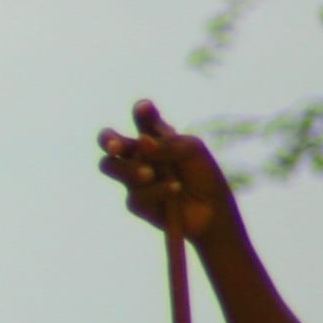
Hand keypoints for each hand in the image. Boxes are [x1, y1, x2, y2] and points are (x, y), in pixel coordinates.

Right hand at [96, 99, 243, 248]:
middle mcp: (138, 154)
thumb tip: (140, 143)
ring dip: (128, 169)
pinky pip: (135, 194)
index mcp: (154, 137)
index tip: (145, 108)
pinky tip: (175, 189)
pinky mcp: (136, 203)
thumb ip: (166, 144)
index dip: (141, 111)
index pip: (143, 118)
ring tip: (149, 174)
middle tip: (115, 146)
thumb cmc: (204, 177)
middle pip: (108, 141)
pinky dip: (157, 190)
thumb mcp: (192, 152)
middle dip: (108, 139)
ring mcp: (133, 179)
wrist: (213, 213)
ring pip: (109, 166)